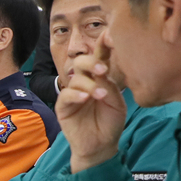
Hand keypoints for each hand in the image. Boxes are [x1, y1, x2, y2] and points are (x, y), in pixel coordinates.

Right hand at [57, 37, 126, 172]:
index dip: (103, 44)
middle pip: (81, 62)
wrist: (101, 146)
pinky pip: (66, 95)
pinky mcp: (63, 107)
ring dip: (89, 84)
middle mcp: (84, 82)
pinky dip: (76, 94)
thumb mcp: (117, 101)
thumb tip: (103, 68)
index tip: (110, 35)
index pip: (99, 57)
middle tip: (102, 70)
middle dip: (90, 62)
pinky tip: (86, 98)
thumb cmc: (110, 122)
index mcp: (99, 78)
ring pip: (75, 79)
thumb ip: (110, 85)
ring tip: (101, 95)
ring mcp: (73, 94)